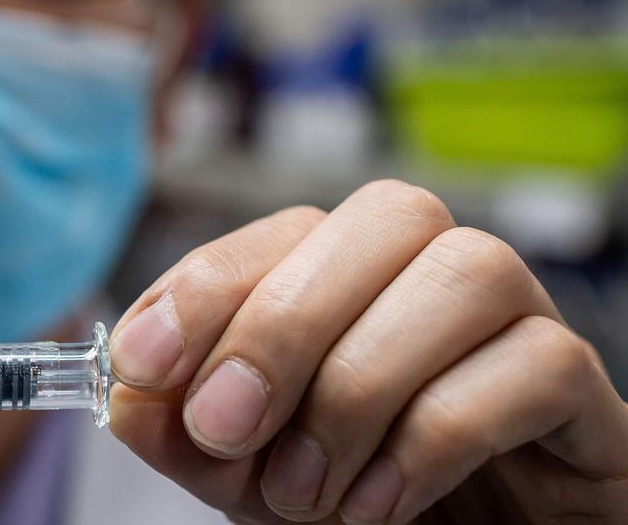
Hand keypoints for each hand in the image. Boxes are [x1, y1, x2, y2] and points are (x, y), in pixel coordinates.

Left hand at [108, 180, 627, 523]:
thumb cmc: (354, 505)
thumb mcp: (247, 472)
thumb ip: (189, 433)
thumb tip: (127, 394)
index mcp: (355, 276)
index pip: (287, 227)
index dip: (208, 283)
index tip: (143, 364)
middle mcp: (441, 276)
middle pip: (388, 214)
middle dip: (283, 321)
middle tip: (225, 426)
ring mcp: (523, 325)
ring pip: (467, 272)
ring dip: (360, 383)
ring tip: (303, 489)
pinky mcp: (585, 397)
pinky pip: (539, 363)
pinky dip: (436, 435)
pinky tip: (378, 504)